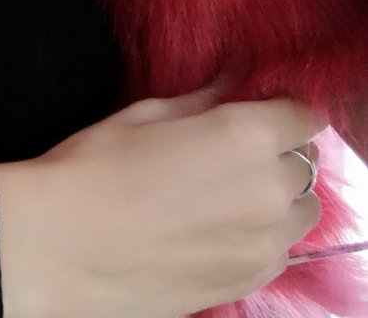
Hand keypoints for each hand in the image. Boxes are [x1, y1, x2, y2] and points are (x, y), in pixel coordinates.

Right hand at [0, 87, 322, 317]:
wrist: (63, 248)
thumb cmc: (95, 170)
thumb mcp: (148, 114)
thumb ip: (205, 100)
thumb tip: (233, 85)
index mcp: (246, 137)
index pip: (302, 114)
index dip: (280, 108)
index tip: (259, 108)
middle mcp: (269, 190)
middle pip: (304, 162)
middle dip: (277, 150)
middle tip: (233, 149)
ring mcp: (264, 244)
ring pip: (300, 210)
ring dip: (278, 195)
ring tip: (229, 191)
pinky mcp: (249, 282)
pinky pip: (281, 250)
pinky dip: (265, 234)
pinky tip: (221, 226)